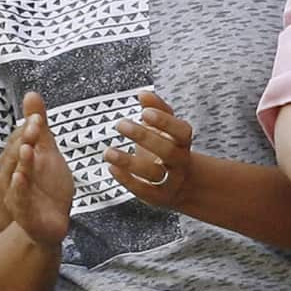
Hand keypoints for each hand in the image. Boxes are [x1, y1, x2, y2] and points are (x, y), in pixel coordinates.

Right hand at [0, 92, 72, 246]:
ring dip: (21, 162)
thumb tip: (30, 93)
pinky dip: (20, 189)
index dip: (27, 129)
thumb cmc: (47, 184)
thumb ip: (39, 125)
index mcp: (16, 161)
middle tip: (35, 125)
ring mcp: (17, 196)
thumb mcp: (47, 150)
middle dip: (24, 140)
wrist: (53, 222)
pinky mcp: (25, 214)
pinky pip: (20, 200)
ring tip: (27, 148)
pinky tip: (22, 177)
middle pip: (14, 156)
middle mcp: (11, 177)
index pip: (17, 141)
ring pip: (15, 177)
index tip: (38, 117)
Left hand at [105, 91, 192, 207]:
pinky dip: (126, 180)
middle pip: (167, 150)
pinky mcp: (158, 197)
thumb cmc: (168, 146)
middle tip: (120, 124)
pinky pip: (143, 190)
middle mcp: (180, 160)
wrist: (181, 183)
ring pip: (153, 173)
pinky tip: (111, 168)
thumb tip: (142, 93)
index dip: (165, 122)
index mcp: (183, 140)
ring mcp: (170, 180)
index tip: (144, 112)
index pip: (181, 130)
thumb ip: (157, 108)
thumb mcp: (166, 127)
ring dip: (129, 162)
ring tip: (107, 152)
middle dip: (143, 137)